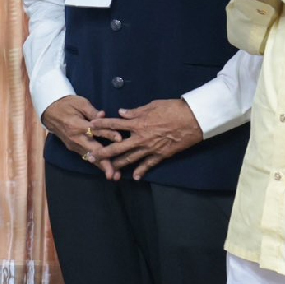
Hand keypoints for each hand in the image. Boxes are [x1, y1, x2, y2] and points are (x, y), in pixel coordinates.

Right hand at [41, 95, 120, 180]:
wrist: (50, 111)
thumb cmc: (67, 104)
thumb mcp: (80, 103)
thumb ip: (92, 111)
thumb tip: (104, 115)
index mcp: (76, 125)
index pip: (95, 130)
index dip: (108, 134)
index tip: (120, 139)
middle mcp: (75, 138)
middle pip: (92, 151)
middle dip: (104, 163)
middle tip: (114, 173)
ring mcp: (73, 144)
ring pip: (89, 157)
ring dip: (101, 166)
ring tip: (113, 175)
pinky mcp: (73, 147)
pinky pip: (86, 156)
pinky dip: (96, 162)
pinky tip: (105, 169)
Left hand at [89, 98, 203, 180]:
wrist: (194, 120)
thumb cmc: (173, 109)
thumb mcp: (153, 106)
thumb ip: (136, 111)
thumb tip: (121, 113)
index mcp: (138, 123)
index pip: (115, 124)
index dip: (102, 125)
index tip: (90, 126)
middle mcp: (141, 137)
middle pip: (118, 146)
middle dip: (103, 152)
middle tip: (91, 157)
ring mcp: (150, 148)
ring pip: (130, 158)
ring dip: (118, 165)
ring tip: (107, 170)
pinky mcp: (161, 155)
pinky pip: (148, 164)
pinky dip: (141, 171)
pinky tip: (134, 177)